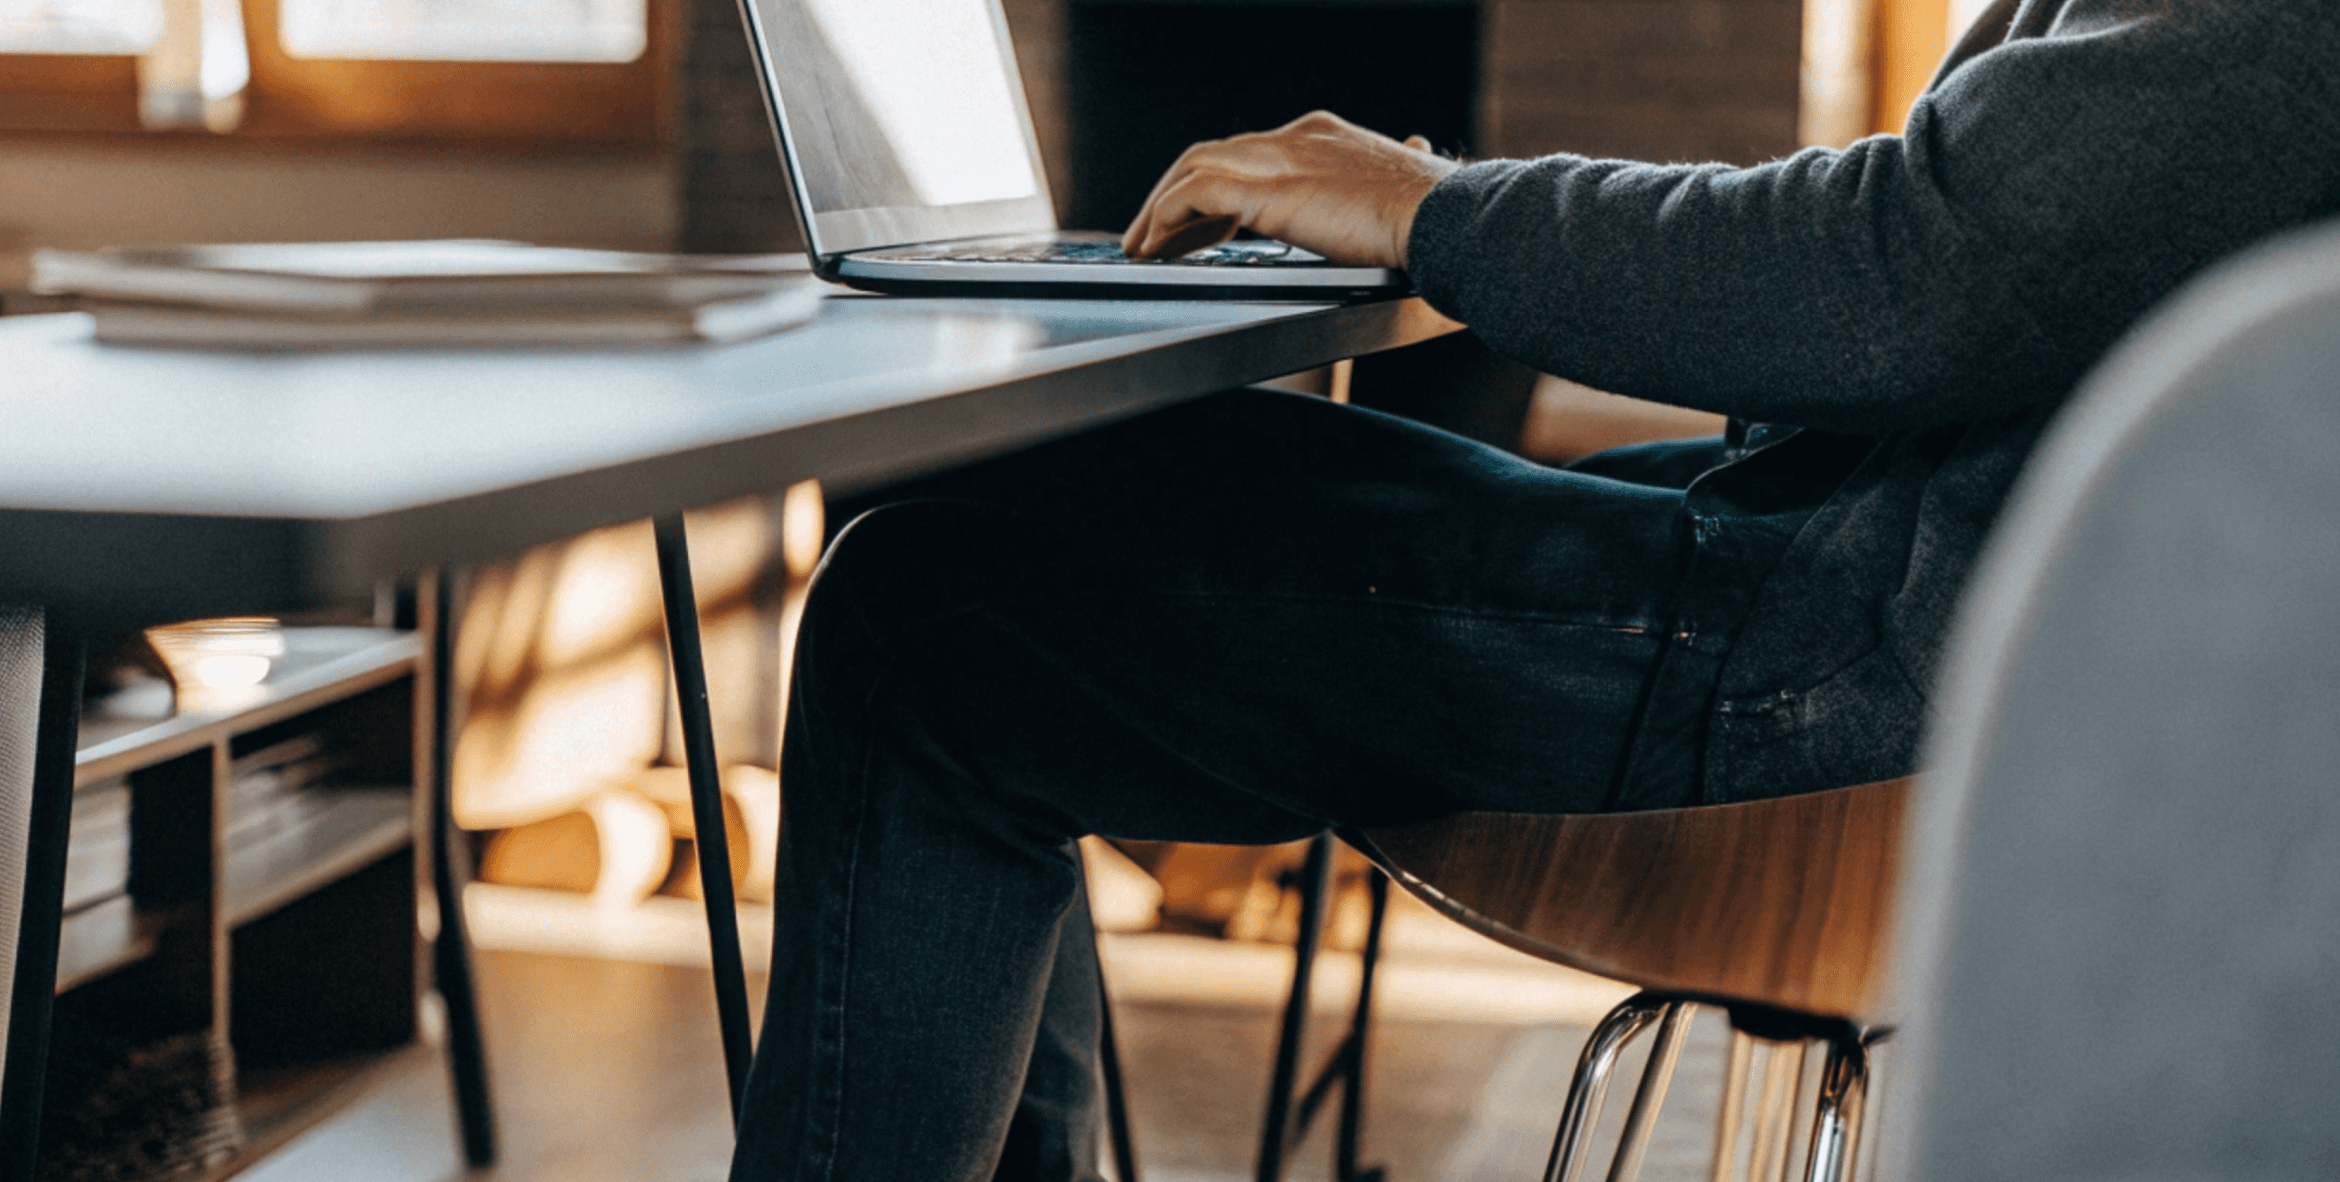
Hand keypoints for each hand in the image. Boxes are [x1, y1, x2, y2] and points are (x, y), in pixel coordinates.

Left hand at [1121, 111, 1459, 268]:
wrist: (1450, 222)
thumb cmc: (1441, 223)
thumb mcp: (1408, 195)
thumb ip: (1395, 186)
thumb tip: (1413, 172)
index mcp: (1325, 138)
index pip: (1253, 153)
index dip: (1219, 187)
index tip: (1203, 224)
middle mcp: (1297, 137)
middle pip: (1215, 155)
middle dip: (1179, 197)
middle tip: (1156, 239)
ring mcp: (1281, 158)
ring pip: (1193, 169)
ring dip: (1158, 210)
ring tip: (1141, 249)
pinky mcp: (1268, 188)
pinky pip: (1192, 195)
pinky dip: (1164, 220)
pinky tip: (1152, 249)